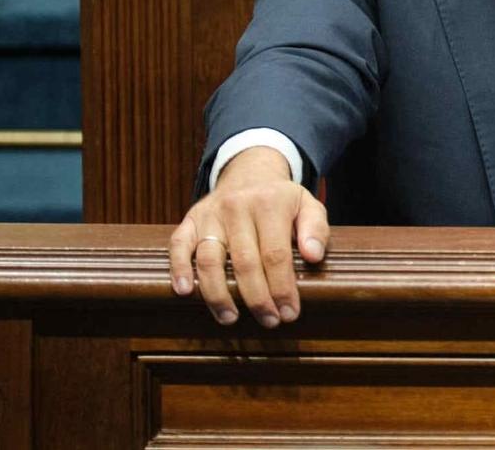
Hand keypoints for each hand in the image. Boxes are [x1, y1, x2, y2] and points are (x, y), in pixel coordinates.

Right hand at [168, 147, 327, 326]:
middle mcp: (237, 207)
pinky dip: (179, 269)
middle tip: (268, 321)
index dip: (282, 287)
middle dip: (257, 298)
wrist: (249, 173)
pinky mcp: (189, 220)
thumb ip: (316, 229)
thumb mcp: (308, 205)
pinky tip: (185, 292)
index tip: (289, 313)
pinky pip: (178, 245)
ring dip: (218, 294)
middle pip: (244, 262)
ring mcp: (210, 214)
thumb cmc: (281, 200)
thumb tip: (314, 257)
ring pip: (210, 259)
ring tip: (230, 318)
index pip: (276, 254)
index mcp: (270, 203)